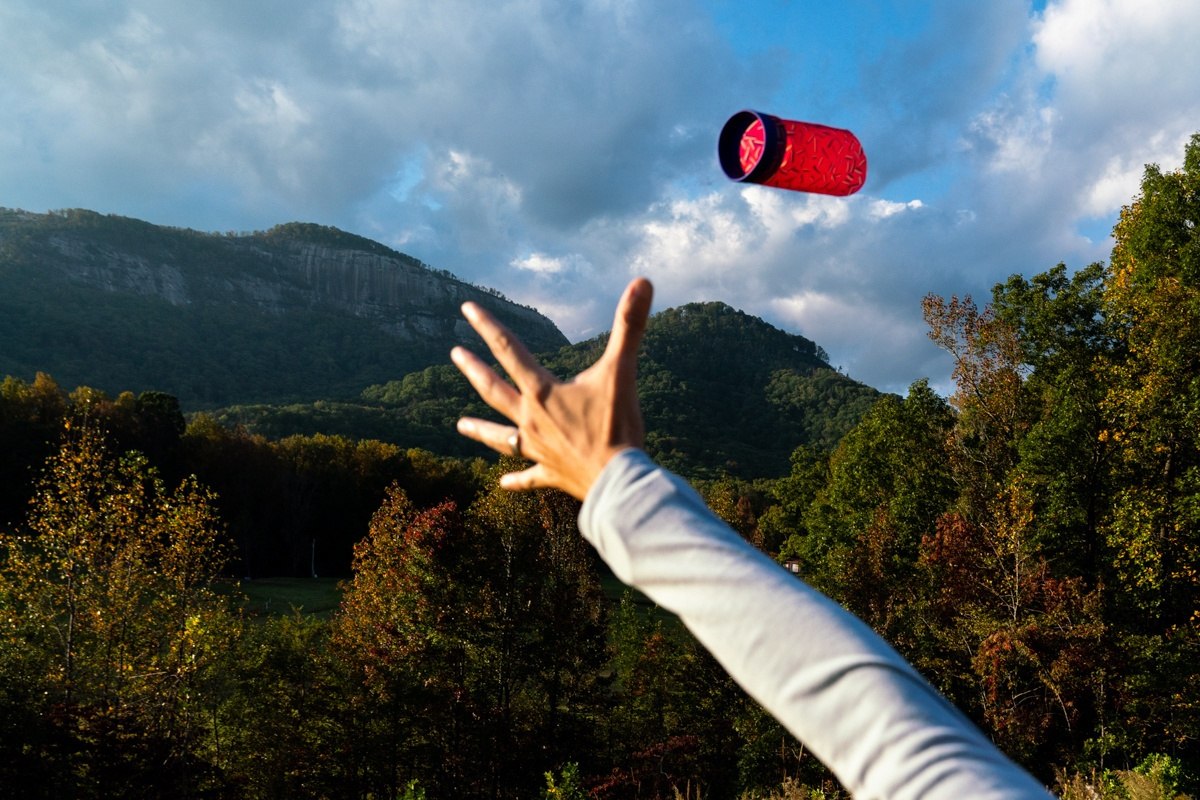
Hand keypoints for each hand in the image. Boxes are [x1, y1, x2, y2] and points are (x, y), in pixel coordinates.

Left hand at [451, 277, 652, 499]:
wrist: (618, 482)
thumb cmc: (617, 426)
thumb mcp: (622, 371)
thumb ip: (629, 326)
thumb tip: (642, 282)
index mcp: (542, 391)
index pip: (509, 349)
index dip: (488, 326)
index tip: (466, 308)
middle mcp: (531, 419)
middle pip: (494, 389)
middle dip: (474, 369)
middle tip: (455, 353)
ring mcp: (538, 448)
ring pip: (501, 437)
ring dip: (480, 430)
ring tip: (460, 425)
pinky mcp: (551, 473)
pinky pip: (528, 477)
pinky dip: (516, 481)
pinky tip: (502, 485)